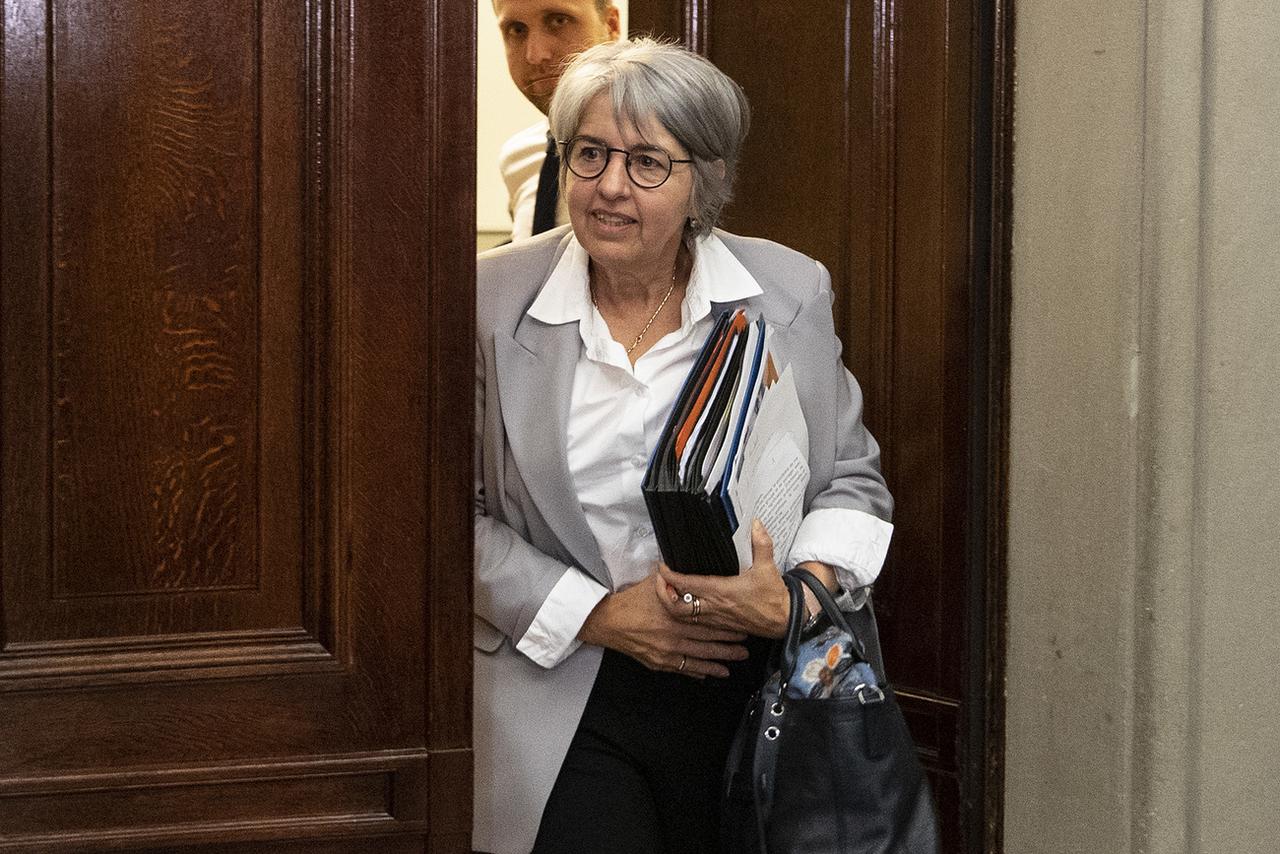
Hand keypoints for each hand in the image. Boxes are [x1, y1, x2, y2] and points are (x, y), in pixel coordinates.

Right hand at [578, 571, 748, 678]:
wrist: (608, 621)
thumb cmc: (630, 601)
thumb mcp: (653, 583)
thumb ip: (672, 578)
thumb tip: (685, 567)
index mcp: (675, 613)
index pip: (708, 620)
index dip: (726, 624)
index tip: (741, 624)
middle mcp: (674, 634)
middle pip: (708, 640)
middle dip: (729, 644)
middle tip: (746, 645)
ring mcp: (667, 651)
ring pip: (700, 658)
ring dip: (720, 660)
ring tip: (734, 661)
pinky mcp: (660, 662)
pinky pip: (684, 669)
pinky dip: (699, 671)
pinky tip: (711, 673)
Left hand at [657, 519, 792, 638]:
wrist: (784, 621)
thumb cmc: (774, 598)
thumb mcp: (768, 567)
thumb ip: (761, 543)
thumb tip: (756, 524)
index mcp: (722, 591)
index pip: (688, 584)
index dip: (670, 576)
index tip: (662, 567)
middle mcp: (715, 607)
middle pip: (677, 606)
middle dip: (663, 594)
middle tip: (658, 581)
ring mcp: (715, 619)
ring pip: (683, 617)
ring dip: (672, 604)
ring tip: (667, 590)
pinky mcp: (719, 625)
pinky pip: (694, 623)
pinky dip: (685, 614)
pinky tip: (684, 603)